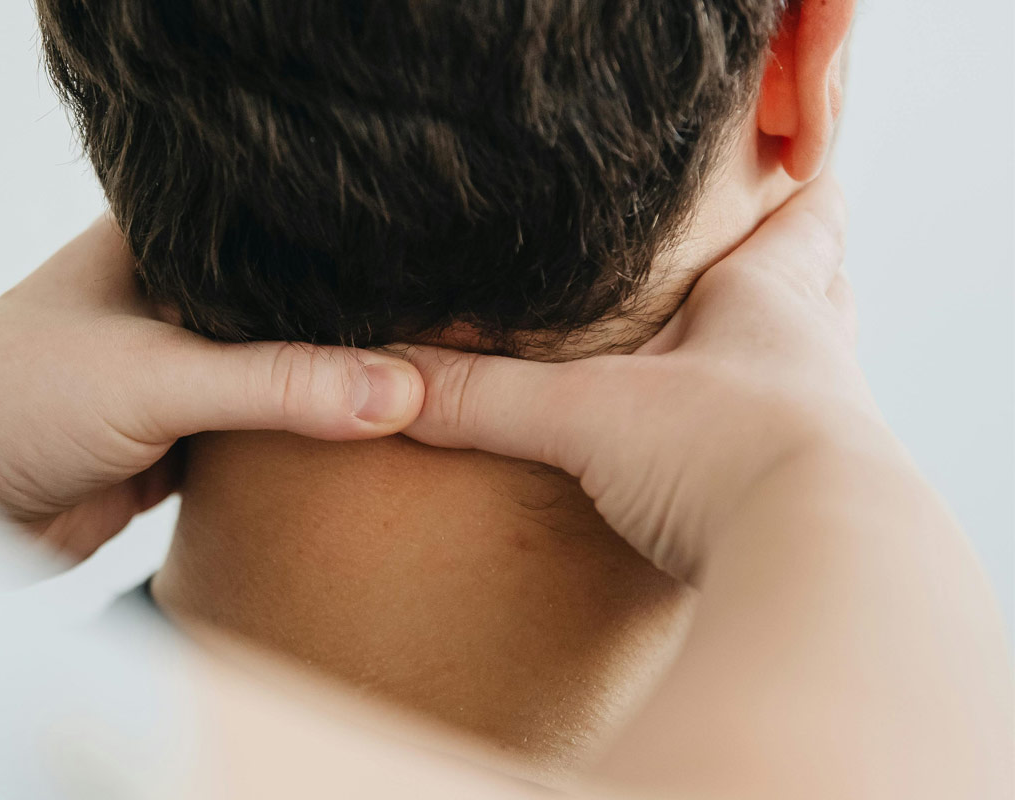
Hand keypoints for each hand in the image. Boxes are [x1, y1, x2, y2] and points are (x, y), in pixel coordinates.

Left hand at [0, 216, 423, 560]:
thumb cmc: (6, 399)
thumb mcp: (154, 377)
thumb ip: (277, 382)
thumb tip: (403, 391)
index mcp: (164, 240)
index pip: (284, 234)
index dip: (356, 254)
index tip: (436, 280)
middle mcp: (174, 299)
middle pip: (291, 312)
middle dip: (354, 335)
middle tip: (448, 346)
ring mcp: (176, 371)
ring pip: (279, 380)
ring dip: (328, 399)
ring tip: (426, 396)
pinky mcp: (174, 441)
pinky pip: (258, 441)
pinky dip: (298, 453)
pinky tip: (362, 454)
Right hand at [403, 172, 880, 579]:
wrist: (819, 570)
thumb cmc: (730, 455)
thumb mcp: (588, 415)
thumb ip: (487, 395)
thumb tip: (393, 380)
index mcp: (770, 307)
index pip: (803, 224)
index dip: (795, 197)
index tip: (795, 170)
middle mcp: (811, 367)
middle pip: (822, 298)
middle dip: (794, 278)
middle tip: (758, 264)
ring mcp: (822, 441)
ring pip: (811, 384)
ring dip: (777, 372)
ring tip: (730, 369)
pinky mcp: (809, 511)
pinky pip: (786, 465)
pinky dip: (755, 453)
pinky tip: (716, 472)